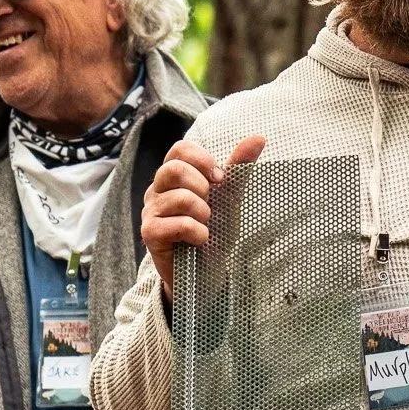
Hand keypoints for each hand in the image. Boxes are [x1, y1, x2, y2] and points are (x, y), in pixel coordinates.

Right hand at [141, 134, 266, 299]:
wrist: (207, 272)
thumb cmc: (214, 231)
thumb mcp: (230, 197)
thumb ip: (239, 167)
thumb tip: (259, 137)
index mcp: (174, 177)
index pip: (179, 149)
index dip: (201, 159)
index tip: (219, 178)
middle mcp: (157, 190)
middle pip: (173, 169)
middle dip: (201, 186)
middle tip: (210, 205)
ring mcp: (150, 211)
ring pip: (178, 197)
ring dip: (202, 213)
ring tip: (205, 224)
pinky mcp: (150, 234)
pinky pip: (176, 224)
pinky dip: (197, 232)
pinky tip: (200, 239)